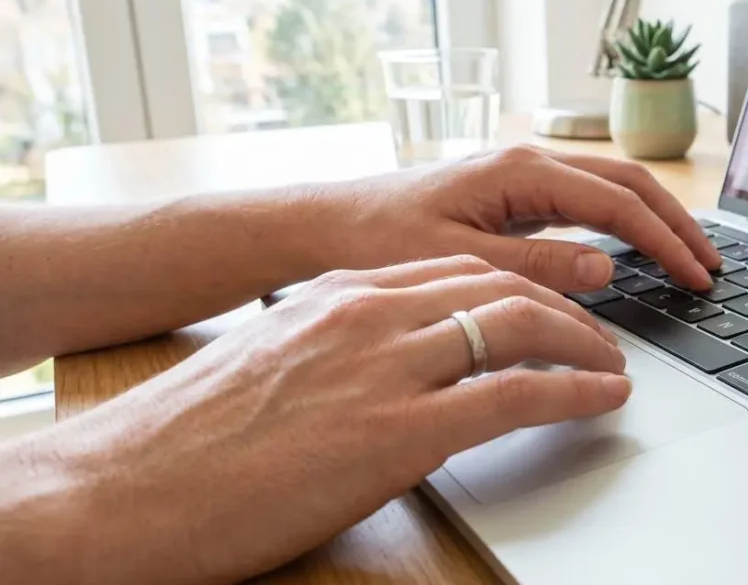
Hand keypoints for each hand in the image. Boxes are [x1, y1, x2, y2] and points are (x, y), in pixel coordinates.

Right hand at [16, 257, 629, 583]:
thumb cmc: (183, 446)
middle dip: (565, 310)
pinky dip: (575, 390)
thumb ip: (341, 356)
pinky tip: (604, 397)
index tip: (551, 307)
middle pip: (500, 288)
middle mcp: (367, 312)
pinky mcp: (397, 429)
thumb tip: (394, 378)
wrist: (117, 492)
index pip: (457, 273)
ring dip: (584, 344)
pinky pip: (518, 393)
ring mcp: (384, 365)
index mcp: (337, 296)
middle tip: (599, 337)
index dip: (520, 288)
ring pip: (521, 326)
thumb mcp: (276, 370)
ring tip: (612, 366)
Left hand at [321, 145, 722, 290]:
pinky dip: (621, 223)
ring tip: (687, 257)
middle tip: (710, 266)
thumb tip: (606, 268)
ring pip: (610, 188)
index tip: (695, 276)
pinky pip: (584, 202)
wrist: (326, 225)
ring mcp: (522, 176)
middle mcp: (527, 163)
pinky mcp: (513, 195)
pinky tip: (634, 251)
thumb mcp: (456, 261)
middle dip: (675, 223)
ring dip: (653, 220)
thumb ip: (535, 265)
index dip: (664, 241)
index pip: (617, 202)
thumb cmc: (377, 239)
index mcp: (519, 171)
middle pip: (628, 183)